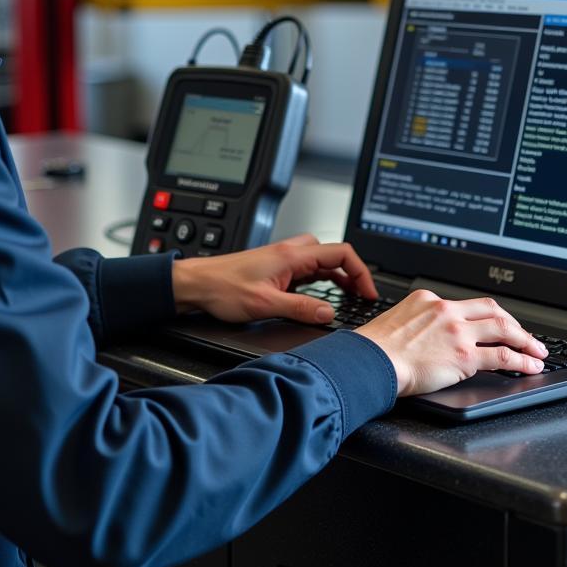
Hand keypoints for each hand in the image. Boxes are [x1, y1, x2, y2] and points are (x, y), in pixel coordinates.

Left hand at [171, 233, 376, 324]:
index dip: (361, 272)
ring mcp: (284, 259)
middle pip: (335, 254)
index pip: (341, 253)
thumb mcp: (265, 304)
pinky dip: (323, 281)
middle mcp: (291, 252)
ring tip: (350, 297)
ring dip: (339, 277)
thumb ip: (300, 309)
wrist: (199, 284)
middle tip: (362, 295)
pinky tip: (322, 296)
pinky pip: (309, 270)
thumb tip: (328, 313)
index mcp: (293, 255)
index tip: (368, 291)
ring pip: (322, 262)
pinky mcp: (278, 268)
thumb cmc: (223, 287)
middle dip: (353, 273)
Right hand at [353, 290, 547, 395]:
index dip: (487, 316)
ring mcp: (457, 332)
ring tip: (537, 351)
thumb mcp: (397, 321)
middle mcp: (446, 310)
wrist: (371, 361)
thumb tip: (428, 338)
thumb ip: (418, 324)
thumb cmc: (375, 348)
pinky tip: (530, 366)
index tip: (496, 324)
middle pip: (492, 309)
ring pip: (504, 329)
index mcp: (428, 300)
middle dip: (513, 322)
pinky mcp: (464, 356)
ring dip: (525, 340)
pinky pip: (503, 356)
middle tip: (526, 335)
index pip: (466, 304)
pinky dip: (521, 360)